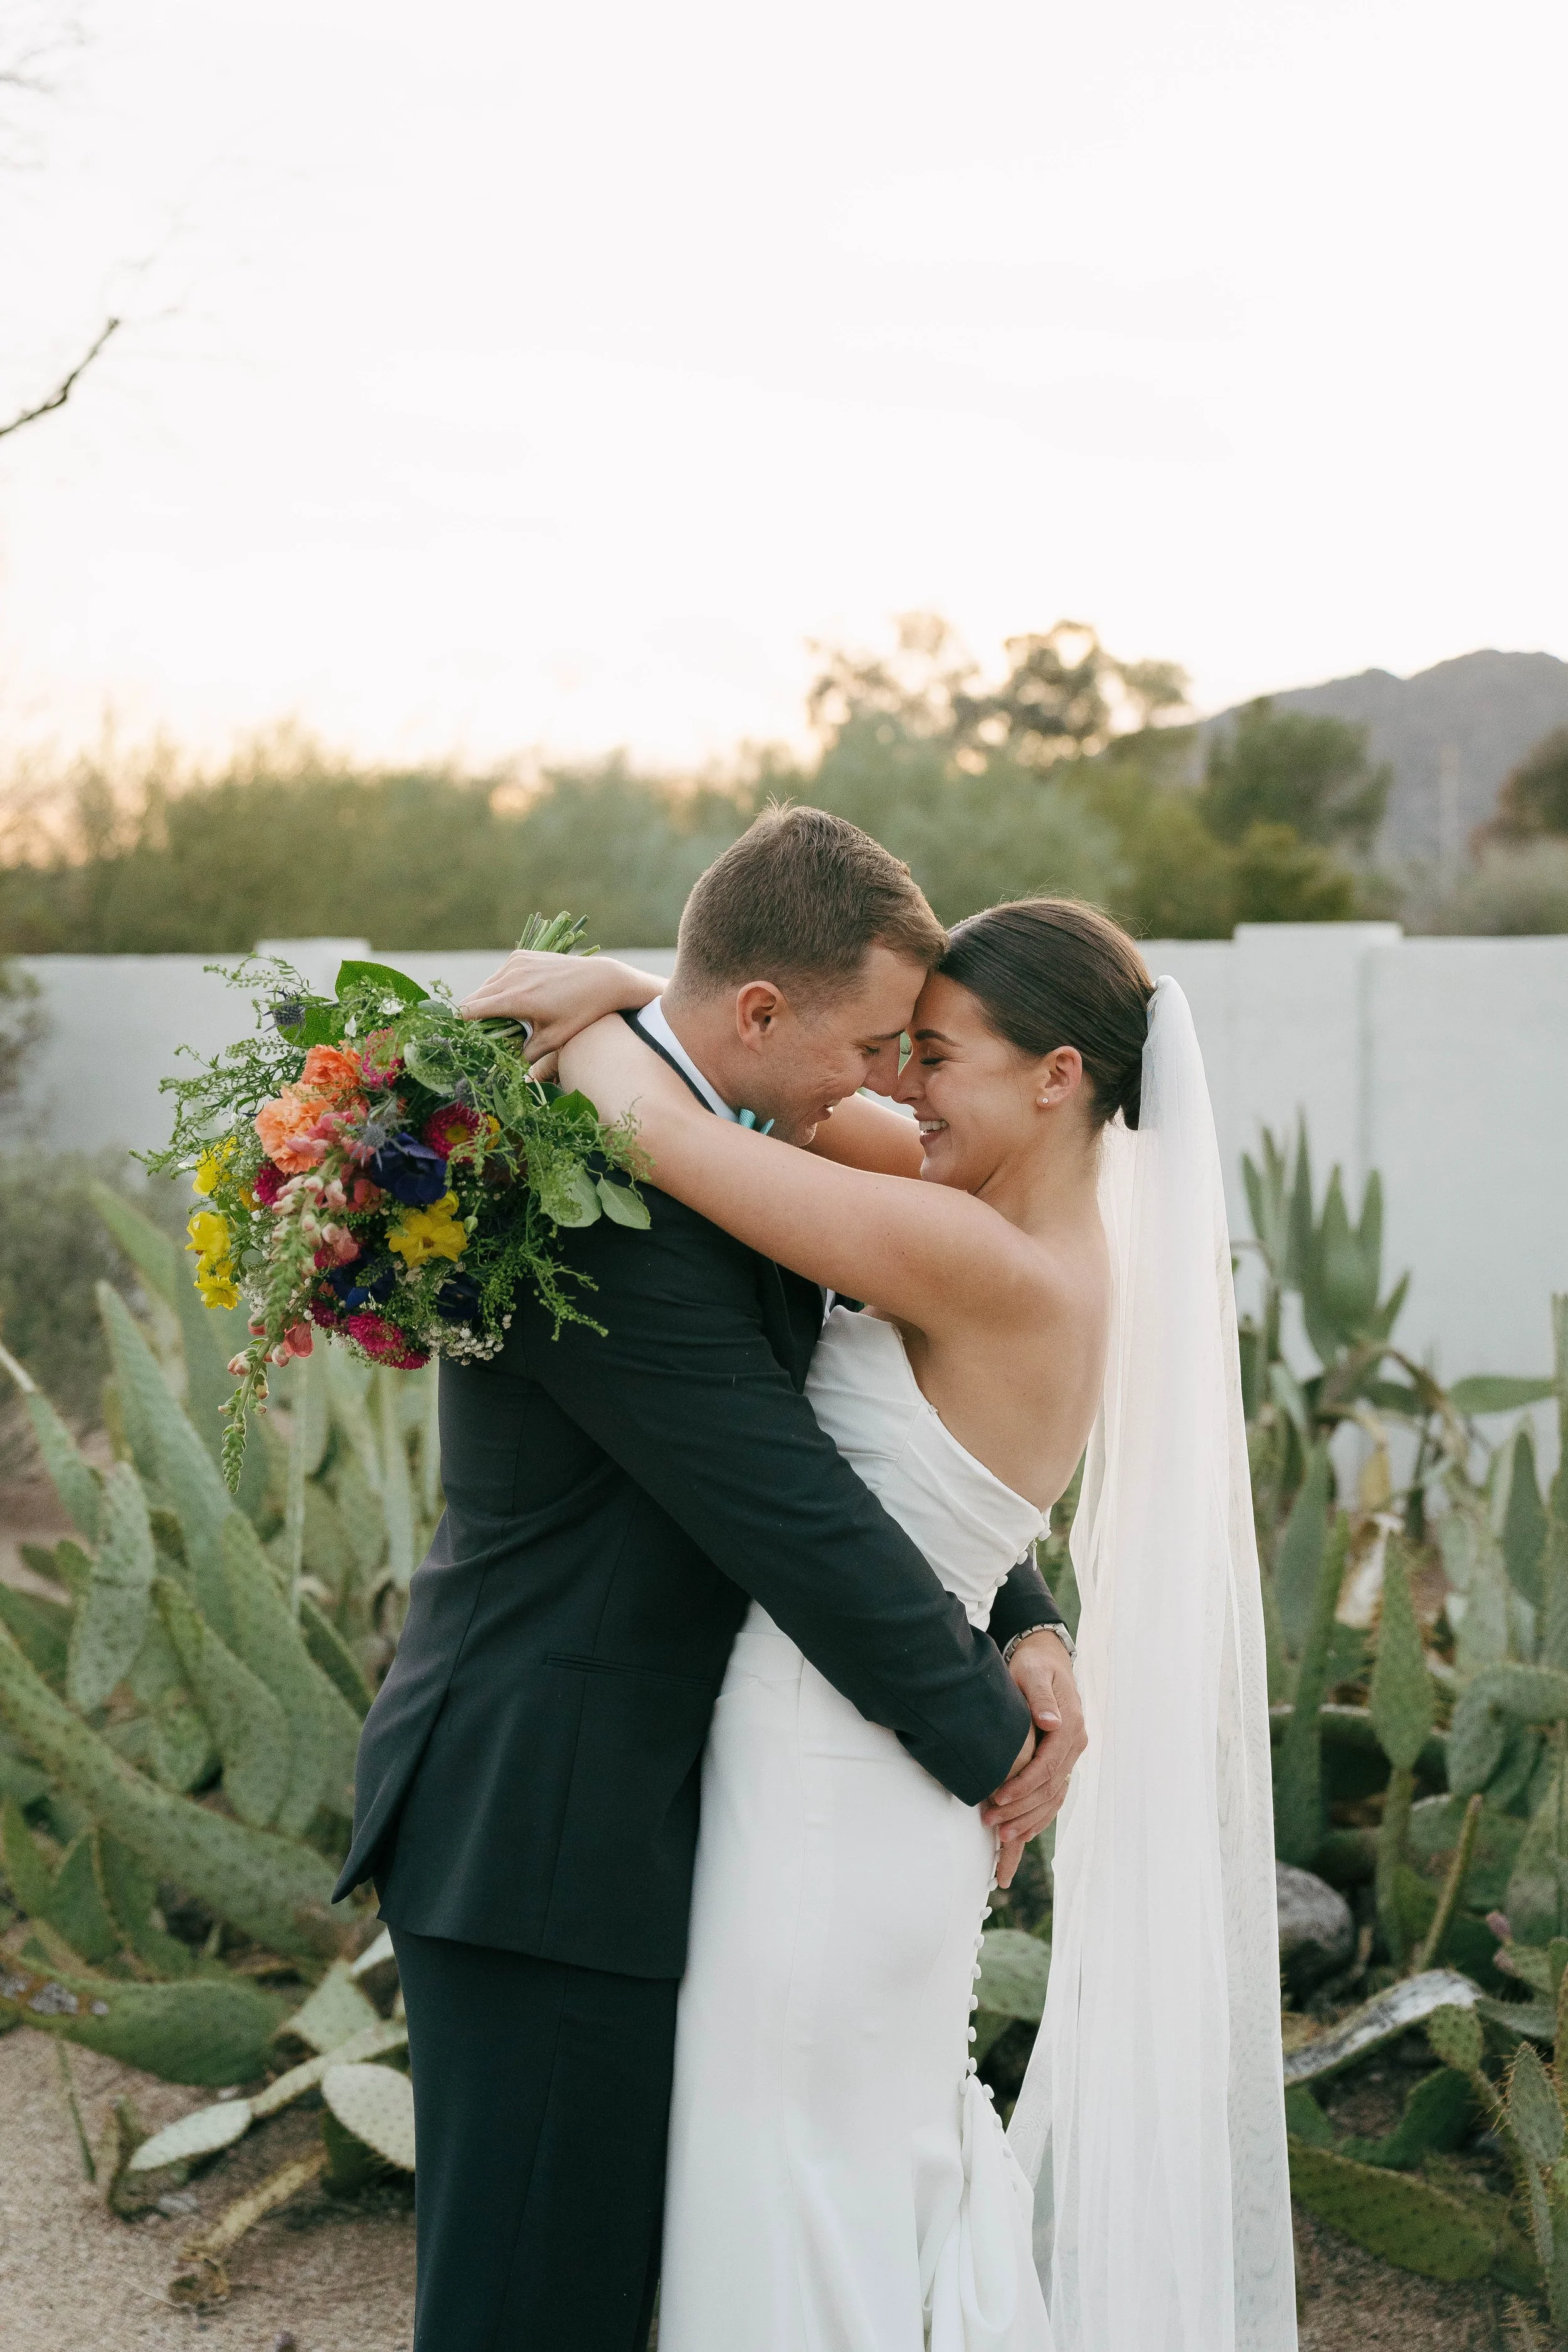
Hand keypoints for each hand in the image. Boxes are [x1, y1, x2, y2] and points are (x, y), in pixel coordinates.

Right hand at [458, 952, 660, 1058]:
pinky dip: (501, 987)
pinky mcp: (522, 955)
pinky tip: (513, 1000)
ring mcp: (516, 962)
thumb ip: (526, 1055)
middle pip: (475, 997)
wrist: (603, 980)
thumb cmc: (580, 1014)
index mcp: (515, 999)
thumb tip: (507, 1065)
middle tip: (479, 1034)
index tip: (463, 1039)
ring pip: (487, 985)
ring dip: (486, 1001)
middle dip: (474, 1016)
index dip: (463, 1026)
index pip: (470, 1010)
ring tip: (497, 1020)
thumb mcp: (553, 1040)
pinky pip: (501, 974)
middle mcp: (511, 976)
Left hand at [982, 1629, 1084, 1887]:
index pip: (1048, 1765)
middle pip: (1050, 1787)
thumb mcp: (1034, 1673)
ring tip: (1003, 1836)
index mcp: (1070, 1726)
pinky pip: (1055, 1795)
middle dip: (1021, 1809)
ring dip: (1030, 1820)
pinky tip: (1022, 1832)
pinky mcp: (1062, 1761)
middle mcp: (1075, 1745)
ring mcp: (1071, 1755)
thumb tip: (1051, 1723)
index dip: (1023, 1785)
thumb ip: (1041, 1698)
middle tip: (992, 1823)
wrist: (1046, 1660)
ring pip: (1054, 1797)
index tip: (997, 1797)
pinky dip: (1040, 1816)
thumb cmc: (1034, 1666)